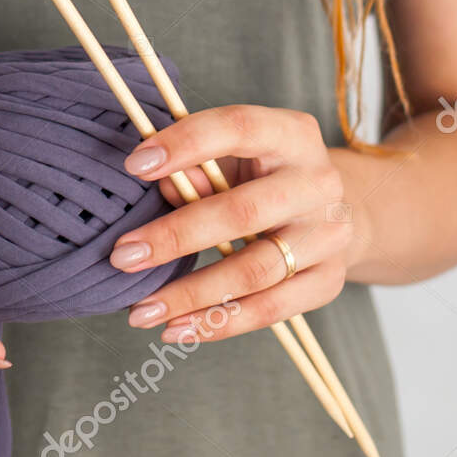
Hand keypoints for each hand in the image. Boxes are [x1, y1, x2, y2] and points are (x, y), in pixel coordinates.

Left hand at [108, 105, 355, 342]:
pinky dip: (221, 323)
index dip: (186, 144)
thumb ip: (199, 168)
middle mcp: (320, 182)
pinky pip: (273, 308)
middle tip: (123, 257)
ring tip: (141, 310)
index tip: (134, 166)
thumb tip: (162, 186)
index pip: (239, 128)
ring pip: (256, 271)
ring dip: (192, 293)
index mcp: (293, 134)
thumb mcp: (234, 158)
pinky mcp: (329, 279)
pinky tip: (179, 328)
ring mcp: (329, 234)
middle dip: (176, 237)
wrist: (333, 212)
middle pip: (244, 212)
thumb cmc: (265, 178)